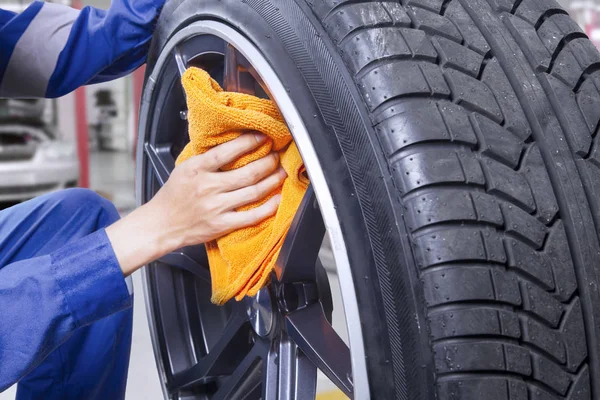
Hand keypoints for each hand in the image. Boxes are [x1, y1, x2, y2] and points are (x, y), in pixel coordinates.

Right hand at [106, 132, 284, 275]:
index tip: (262, 137)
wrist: (162, 224)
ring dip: (272, 181)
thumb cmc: (173, 196)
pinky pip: (251, 216)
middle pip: (247, 172)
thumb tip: (233, 144)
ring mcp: (216, 207)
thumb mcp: (185, 168)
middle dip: (268, 162)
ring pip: (253, 191)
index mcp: (197, 169)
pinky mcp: (222, 225)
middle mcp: (208, 187)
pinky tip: (277, 199)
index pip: (227, 152)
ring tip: (281, 173)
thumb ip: (206, 158)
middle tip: (276, 156)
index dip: (249, 143)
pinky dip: (268, 207)